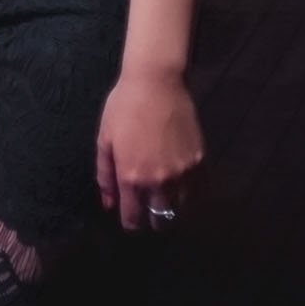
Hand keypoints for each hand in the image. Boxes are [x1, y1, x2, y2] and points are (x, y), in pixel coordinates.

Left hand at [95, 67, 205, 232]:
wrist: (156, 83)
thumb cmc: (123, 108)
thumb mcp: (105, 141)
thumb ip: (106, 176)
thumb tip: (109, 204)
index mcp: (131, 178)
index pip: (134, 219)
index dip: (131, 223)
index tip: (130, 218)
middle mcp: (159, 181)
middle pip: (160, 220)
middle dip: (152, 220)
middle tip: (148, 211)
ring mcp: (182, 172)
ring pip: (181, 208)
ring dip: (172, 209)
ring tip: (166, 201)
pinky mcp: (200, 161)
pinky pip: (199, 190)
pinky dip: (191, 195)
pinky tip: (183, 188)